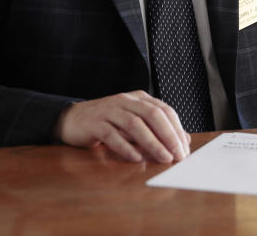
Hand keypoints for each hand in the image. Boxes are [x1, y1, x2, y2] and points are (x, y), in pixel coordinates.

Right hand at [53, 91, 191, 162]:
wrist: (72, 119)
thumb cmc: (108, 122)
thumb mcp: (135, 122)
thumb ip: (157, 129)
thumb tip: (184, 140)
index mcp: (138, 98)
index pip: (164, 110)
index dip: (177, 129)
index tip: (184, 149)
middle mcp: (125, 100)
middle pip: (152, 114)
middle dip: (168, 135)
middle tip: (178, 155)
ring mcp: (109, 110)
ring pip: (134, 124)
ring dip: (152, 143)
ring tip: (163, 158)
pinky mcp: (94, 123)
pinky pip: (112, 135)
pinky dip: (126, 147)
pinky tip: (136, 158)